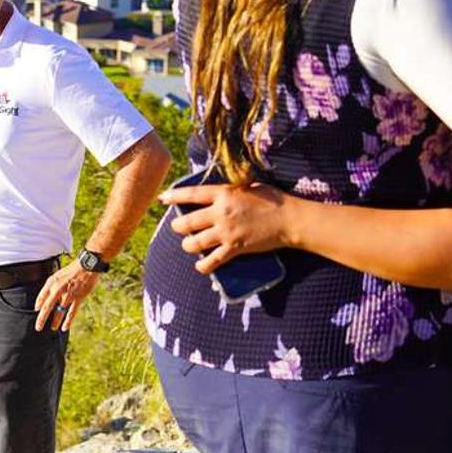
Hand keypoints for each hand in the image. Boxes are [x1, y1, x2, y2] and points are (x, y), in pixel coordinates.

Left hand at [34, 261, 102, 331]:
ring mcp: (68, 295)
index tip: (36, 311)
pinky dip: (68, 321)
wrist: (87, 266)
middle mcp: (58, 290)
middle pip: (47, 308)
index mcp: (52, 283)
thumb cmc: (72, 270)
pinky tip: (64, 328)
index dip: (38, 305)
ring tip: (53, 328)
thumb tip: (43, 299)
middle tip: (38, 327)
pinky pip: (71, 313)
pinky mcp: (78, 298)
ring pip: (59, 312)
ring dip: (55, 322)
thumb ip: (49, 286)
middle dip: (41, 319)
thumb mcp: (57, 275)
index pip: (41, 297)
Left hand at [158, 182, 289, 273]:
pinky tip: (201, 265)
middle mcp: (220, 213)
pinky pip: (212, 261)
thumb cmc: (272, 199)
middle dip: (177, 227)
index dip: (174, 196)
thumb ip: (229, 190)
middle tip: (178, 228)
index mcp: (224, 194)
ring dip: (188, 246)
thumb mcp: (248, 186)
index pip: (191, 194)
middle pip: (186, 223)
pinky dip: (203, 266)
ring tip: (189, 245)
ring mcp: (226, 232)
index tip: (162, 198)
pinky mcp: (234, 248)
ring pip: (194, 243)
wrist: (289, 219)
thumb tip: (216, 192)